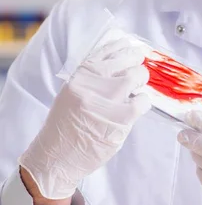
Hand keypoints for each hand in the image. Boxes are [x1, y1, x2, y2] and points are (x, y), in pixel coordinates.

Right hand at [19, 38, 150, 200]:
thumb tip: (119, 64)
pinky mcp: (122, 118)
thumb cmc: (66, 127)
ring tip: (137, 88)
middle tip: (139, 67)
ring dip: (141, 80)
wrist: (56, 158)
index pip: (105, 51)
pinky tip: (137, 106)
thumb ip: (91, 79)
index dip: (121, 47)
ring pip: (137, 76)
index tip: (129, 46)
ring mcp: (108, 100)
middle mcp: (93, 84)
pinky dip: (143, 102)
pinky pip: (143, 101)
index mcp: (79, 76)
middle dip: (136, 60)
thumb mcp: (71, 94)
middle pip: (126, 59)